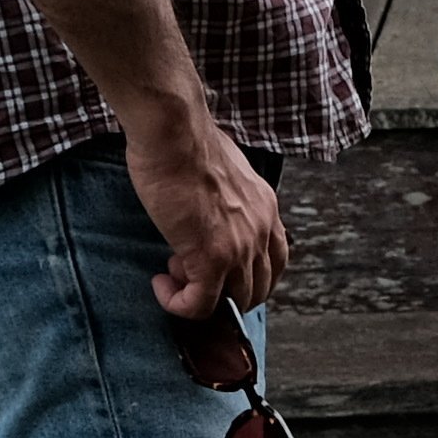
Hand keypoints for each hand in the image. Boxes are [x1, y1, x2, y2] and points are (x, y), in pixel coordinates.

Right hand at [125, 103, 288, 327]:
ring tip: (172, 273)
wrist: (175, 132)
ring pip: (233, 302)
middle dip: (224, 291)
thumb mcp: (223, 169)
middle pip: (258, 288)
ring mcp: (239, 247)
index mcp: (266, 208)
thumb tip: (209, 202)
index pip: (276, 260)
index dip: (247, 274)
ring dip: (200, 296)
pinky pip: (201, 305)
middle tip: (188, 270)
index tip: (217, 266)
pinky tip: (161, 284)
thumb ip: (226, 193)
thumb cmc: (187, 141)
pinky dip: (179, 304)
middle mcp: (261, 230)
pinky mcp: (211, 257)